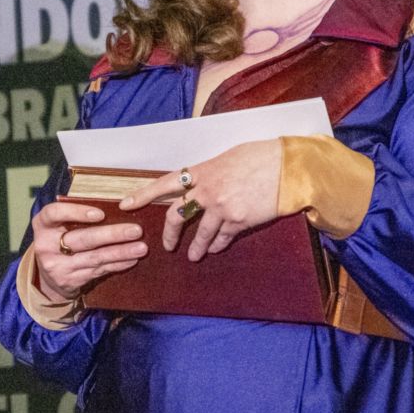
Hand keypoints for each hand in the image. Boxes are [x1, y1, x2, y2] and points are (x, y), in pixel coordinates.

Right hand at [30, 201, 146, 302]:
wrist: (48, 278)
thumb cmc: (59, 241)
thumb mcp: (58, 226)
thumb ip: (76, 217)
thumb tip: (115, 207)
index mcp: (42, 226)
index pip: (54, 214)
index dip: (76, 212)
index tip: (100, 214)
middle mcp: (46, 246)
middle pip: (82, 239)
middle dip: (112, 235)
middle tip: (136, 230)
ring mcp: (58, 266)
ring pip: (95, 258)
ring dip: (121, 252)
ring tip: (141, 247)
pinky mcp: (71, 281)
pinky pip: (99, 271)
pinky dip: (117, 264)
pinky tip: (132, 259)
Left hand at [119, 140, 281, 260]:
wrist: (288, 166)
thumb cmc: (260, 156)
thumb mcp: (227, 158)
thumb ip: (210, 172)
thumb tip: (200, 182)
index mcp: (201, 171)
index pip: (163, 184)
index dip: (142, 195)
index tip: (125, 205)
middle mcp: (207, 190)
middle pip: (176, 216)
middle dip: (169, 234)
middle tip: (167, 246)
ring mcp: (222, 208)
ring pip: (200, 234)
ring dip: (196, 248)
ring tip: (194, 256)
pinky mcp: (239, 221)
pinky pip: (222, 238)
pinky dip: (217, 245)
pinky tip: (215, 248)